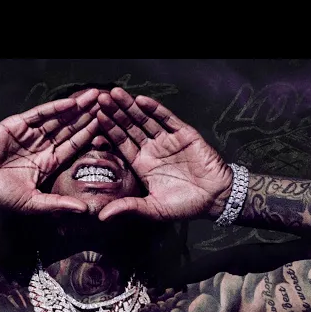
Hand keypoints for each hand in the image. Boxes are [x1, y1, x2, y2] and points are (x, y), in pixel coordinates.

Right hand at [0, 89, 100, 213]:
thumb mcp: (32, 203)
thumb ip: (58, 205)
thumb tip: (84, 211)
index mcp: (49, 162)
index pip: (75, 146)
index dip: (91, 136)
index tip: (110, 127)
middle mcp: (43, 145)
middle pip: (71, 128)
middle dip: (90, 116)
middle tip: (110, 105)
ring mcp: (31, 133)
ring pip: (59, 118)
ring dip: (78, 108)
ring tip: (97, 97)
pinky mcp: (18, 124)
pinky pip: (40, 114)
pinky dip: (56, 108)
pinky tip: (72, 102)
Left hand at [96, 88, 232, 220]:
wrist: (215, 198)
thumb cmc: (184, 205)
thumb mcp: (153, 209)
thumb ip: (129, 208)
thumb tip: (102, 217)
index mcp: (141, 164)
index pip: (121, 143)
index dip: (109, 130)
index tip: (95, 118)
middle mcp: (151, 149)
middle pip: (129, 127)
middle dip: (115, 113)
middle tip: (99, 98)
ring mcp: (167, 140)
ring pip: (145, 119)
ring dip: (130, 107)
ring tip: (115, 94)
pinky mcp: (184, 134)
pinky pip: (167, 119)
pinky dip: (155, 110)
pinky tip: (141, 100)